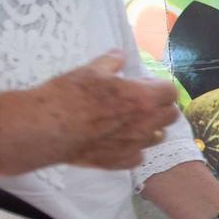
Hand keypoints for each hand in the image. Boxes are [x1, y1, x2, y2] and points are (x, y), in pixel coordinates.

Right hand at [0, 52, 179, 172]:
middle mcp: (144, 124)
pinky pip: (139, 156)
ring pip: (158, 137)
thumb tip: (119, 56)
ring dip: (151, 128)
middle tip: (142, 101)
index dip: (160, 86)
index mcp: (142, 98)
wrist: (48, 128)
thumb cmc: (69, 95)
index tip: (146, 84)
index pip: (170, 92)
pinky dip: (133, 148)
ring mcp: (133, 145)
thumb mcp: (90, 70)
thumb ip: (111, 62)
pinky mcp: (119, 162)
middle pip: (171, 116)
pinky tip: (119, 140)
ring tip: (131, 121)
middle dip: (161, 106)